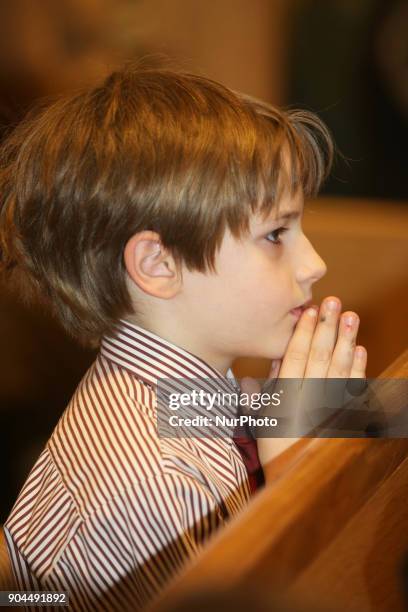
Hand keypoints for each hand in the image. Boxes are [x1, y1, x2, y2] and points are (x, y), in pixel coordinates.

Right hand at [240, 296, 367, 465]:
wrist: (298, 479)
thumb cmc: (275, 448)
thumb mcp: (260, 420)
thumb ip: (259, 393)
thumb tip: (264, 366)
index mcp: (286, 398)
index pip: (295, 358)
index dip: (302, 333)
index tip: (309, 311)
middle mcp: (310, 400)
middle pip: (319, 357)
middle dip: (326, 327)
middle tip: (333, 302)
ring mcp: (331, 408)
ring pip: (339, 368)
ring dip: (346, 340)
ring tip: (351, 316)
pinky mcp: (346, 416)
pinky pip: (354, 389)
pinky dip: (358, 369)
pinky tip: (360, 349)